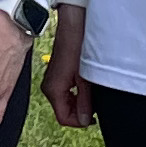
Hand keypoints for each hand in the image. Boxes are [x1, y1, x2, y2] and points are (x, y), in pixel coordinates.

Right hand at [43, 6, 93, 129]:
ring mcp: (53, 81)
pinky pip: (67, 92)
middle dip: (81, 111)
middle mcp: (49, 88)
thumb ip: (85, 101)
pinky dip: (78, 93)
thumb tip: (85, 120)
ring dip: (81, 102)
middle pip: (65, 112)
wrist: (73, 24)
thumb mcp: (85, 77)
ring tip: (92, 89)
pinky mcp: (58, 75)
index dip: (80, 122)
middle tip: (95, 100)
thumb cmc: (78, 46)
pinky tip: (88, 83)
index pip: (64, 118)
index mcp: (53, 90)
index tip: (94, 116)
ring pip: (67, 103)